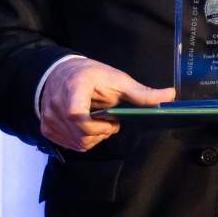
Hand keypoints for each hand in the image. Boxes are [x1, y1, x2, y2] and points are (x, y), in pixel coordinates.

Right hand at [39, 58, 175, 151]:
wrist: (60, 72)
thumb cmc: (91, 75)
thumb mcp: (117, 79)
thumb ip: (141, 93)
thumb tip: (171, 95)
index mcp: (74, 87)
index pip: (77, 115)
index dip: (96, 125)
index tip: (110, 118)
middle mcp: (56, 103)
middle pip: (83, 135)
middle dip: (103, 131)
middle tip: (109, 119)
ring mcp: (49, 117)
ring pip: (78, 143)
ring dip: (94, 137)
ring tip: (98, 120)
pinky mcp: (46, 127)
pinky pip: (69, 145)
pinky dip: (82, 140)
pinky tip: (86, 126)